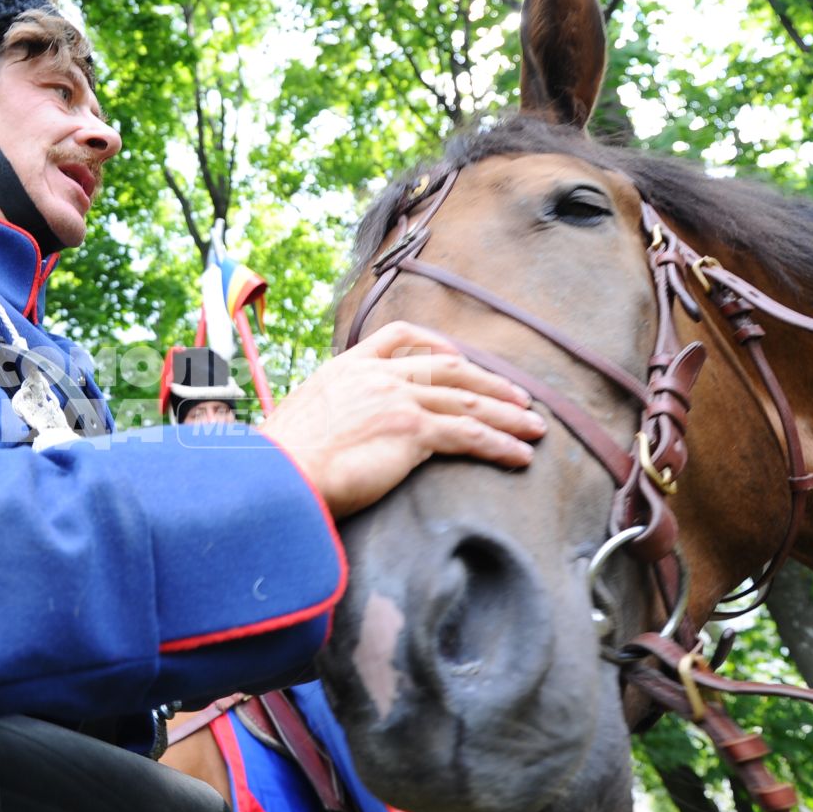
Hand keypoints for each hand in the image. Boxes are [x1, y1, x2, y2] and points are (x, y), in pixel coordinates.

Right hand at [261, 322, 542, 519]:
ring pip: (467, 400)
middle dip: (490, 383)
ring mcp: (398, 400)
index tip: (458, 357)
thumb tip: (334, 434)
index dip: (436, 345)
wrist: (278, 474)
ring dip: (507, 415)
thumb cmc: (281, 461)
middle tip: (520, 399)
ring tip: (534, 429)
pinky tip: (519, 456)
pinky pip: (469, 435)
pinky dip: (500, 444)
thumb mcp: (301, 419)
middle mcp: (377, 376)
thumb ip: (329, 415)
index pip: (398, 337)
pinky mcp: (413, 431)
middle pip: (449, 368)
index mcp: (347, 367)